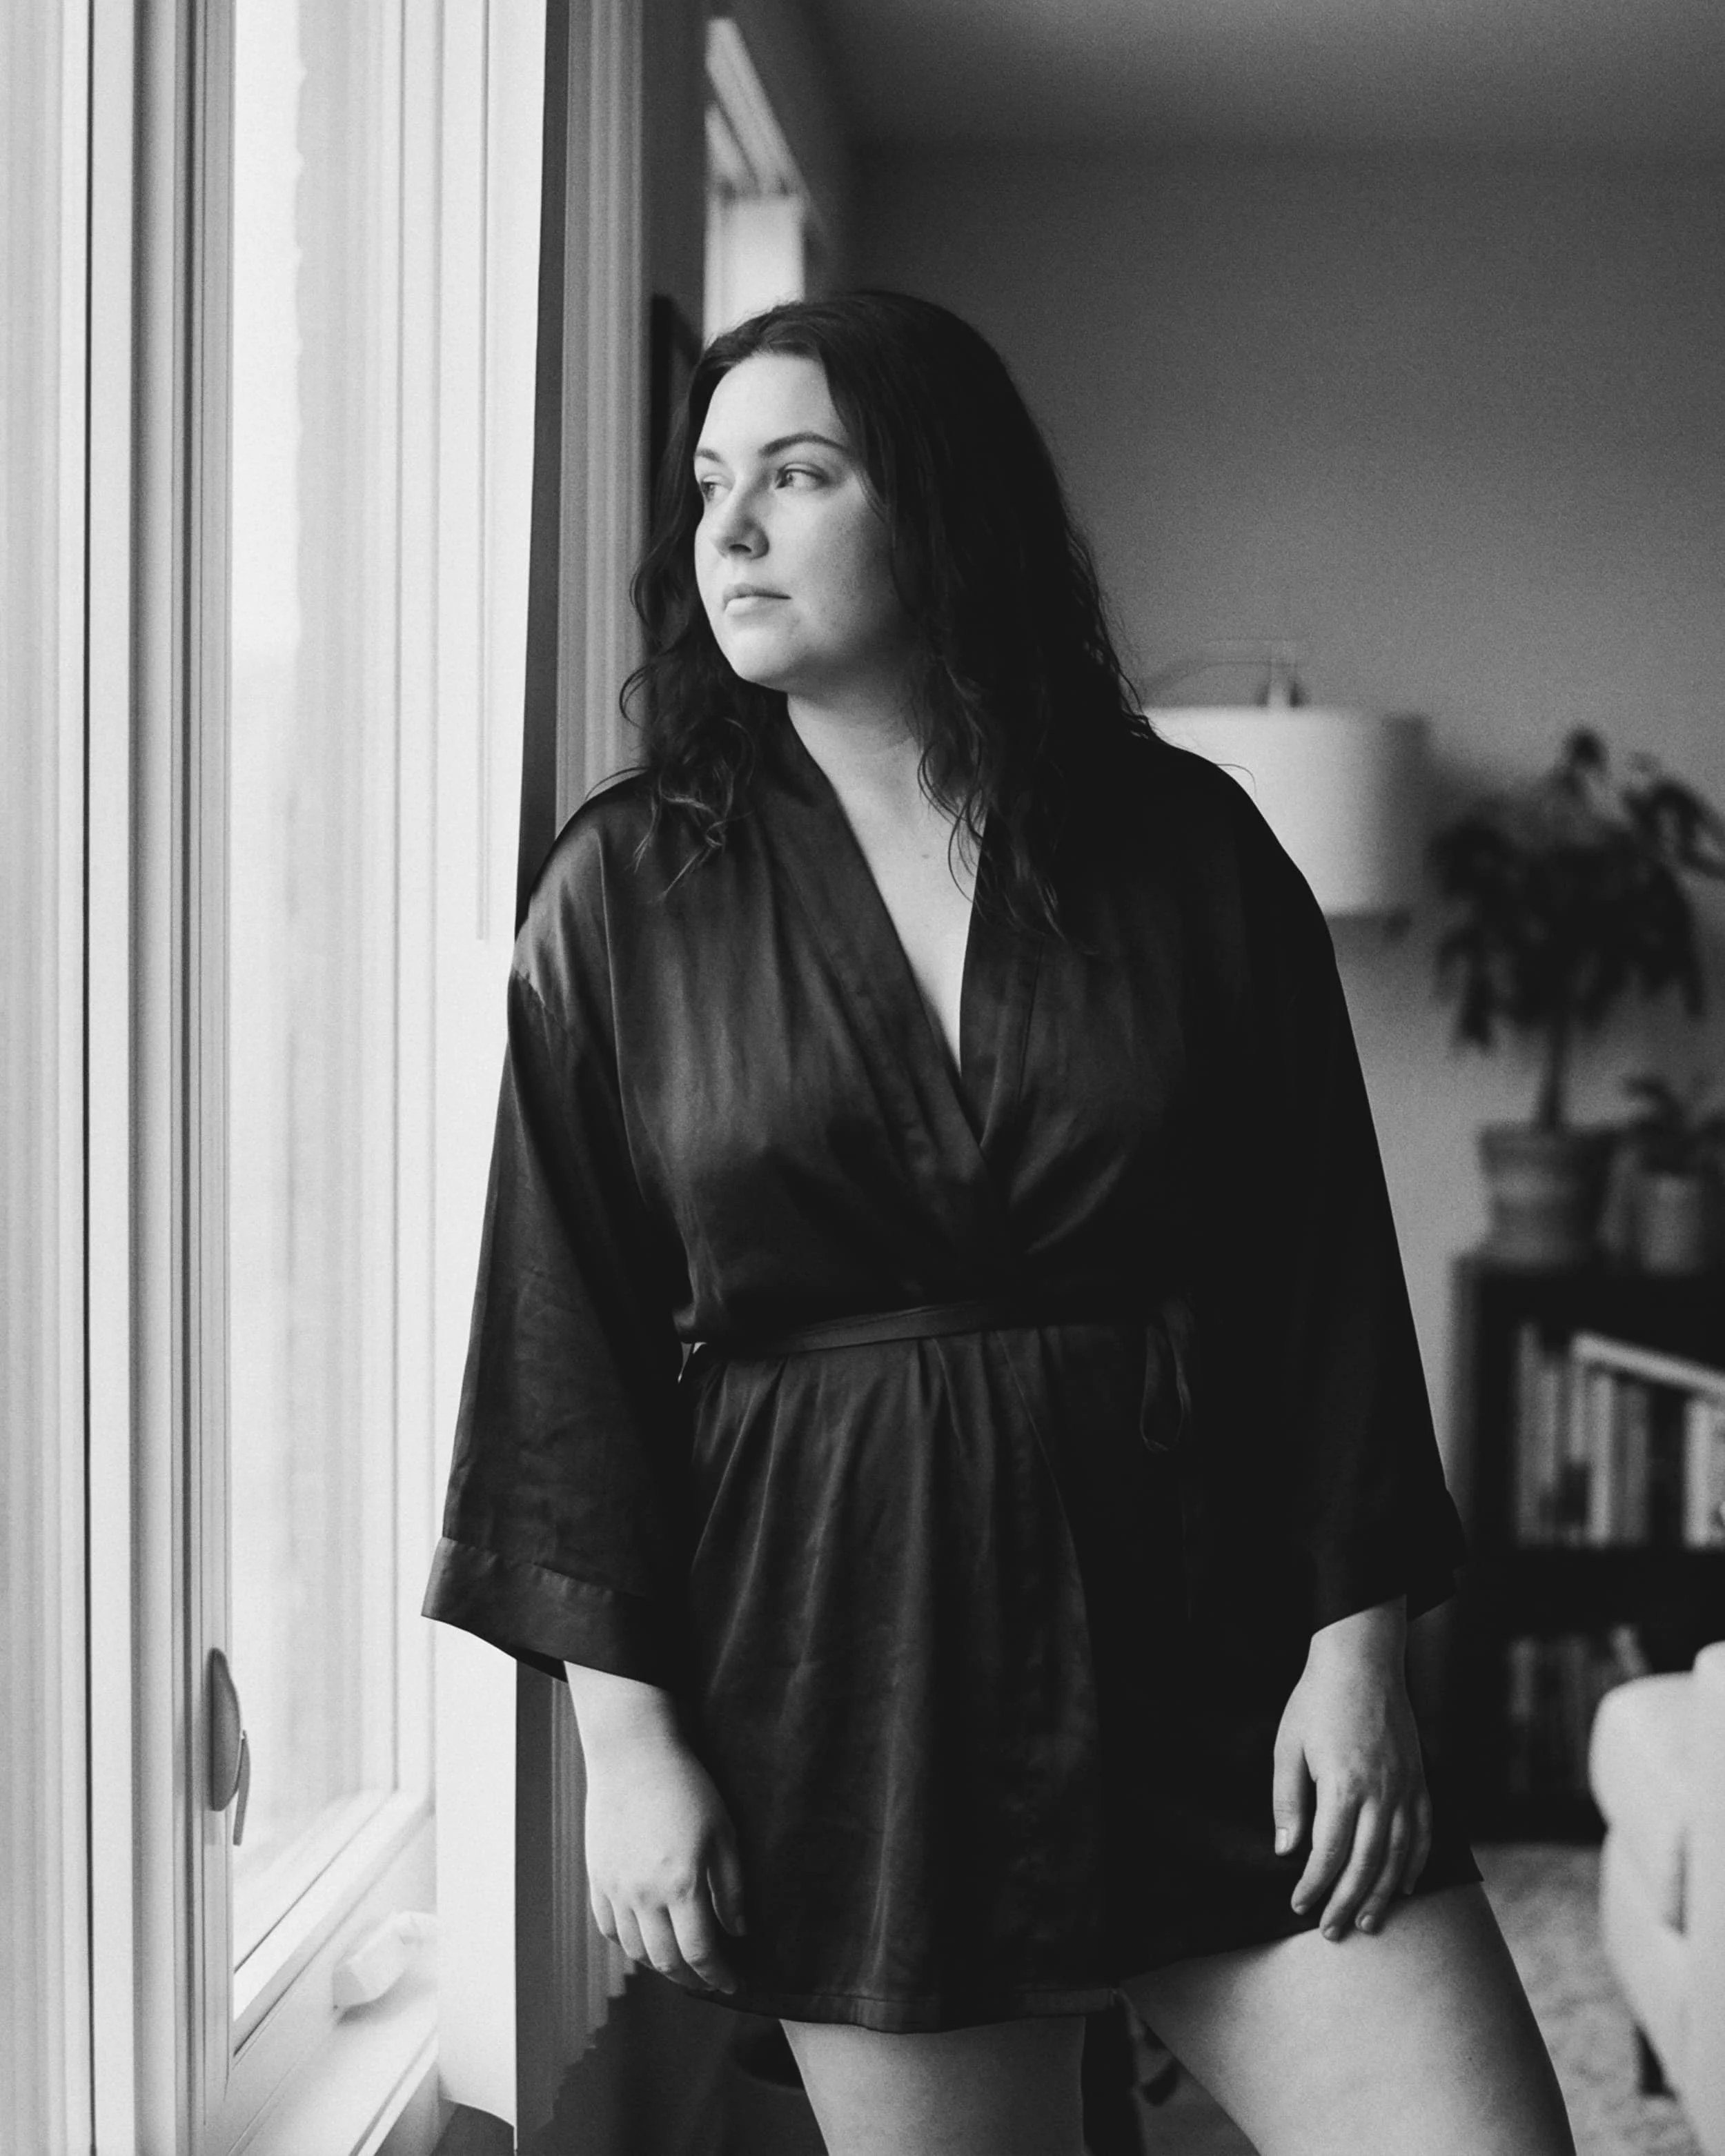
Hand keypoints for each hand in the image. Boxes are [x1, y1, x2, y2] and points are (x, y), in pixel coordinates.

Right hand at [565, 1664, 746, 1993]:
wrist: (633, 1755)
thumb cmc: (686, 1787)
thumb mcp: (724, 1833)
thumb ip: (731, 1887)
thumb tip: (738, 1931)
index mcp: (681, 1886)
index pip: (701, 1952)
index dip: (719, 1975)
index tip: (733, 1983)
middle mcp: (644, 1897)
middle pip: (667, 1961)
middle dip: (692, 1979)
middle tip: (709, 1982)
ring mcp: (616, 1890)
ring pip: (636, 1951)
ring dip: (660, 1965)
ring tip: (680, 1963)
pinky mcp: (597, 1879)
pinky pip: (609, 1929)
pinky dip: (628, 1945)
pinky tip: (645, 1940)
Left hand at [1270, 1597, 1431, 1940]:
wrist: (1362, 1662)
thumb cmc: (1317, 1702)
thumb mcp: (1288, 1747)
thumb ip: (1288, 1801)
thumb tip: (1287, 1851)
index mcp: (1344, 1786)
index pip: (1330, 1853)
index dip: (1314, 1884)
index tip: (1299, 1905)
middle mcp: (1382, 1793)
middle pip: (1367, 1864)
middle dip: (1346, 1901)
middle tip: (1332, 1931)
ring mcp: (1406, 1788)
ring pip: (1400, 1856)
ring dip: (1384, 1894)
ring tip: (1368, 1922)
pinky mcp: (1421, 1781)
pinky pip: (1424, 1833)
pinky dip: (1416, 1864)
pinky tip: (1407, 1886)